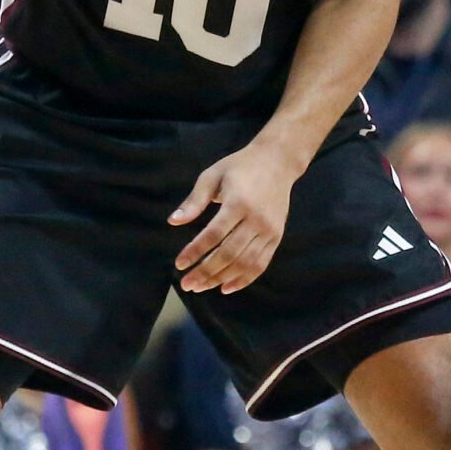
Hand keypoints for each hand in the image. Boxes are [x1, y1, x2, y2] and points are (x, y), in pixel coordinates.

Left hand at [170, 141, 302, 292]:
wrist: (277, 162)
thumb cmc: (240, 167)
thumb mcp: (212, 176)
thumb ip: (194, 201)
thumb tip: (173, 221)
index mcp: (238, 202)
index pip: (213, 234)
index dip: (195, 252)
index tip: (179, 264)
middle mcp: (256, 219)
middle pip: (229, 253)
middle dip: (206, 272)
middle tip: (187, 284)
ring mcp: (269, 230)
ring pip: (244, 263)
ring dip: (221, 278)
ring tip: (201, 286)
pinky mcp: (276, 236)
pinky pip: (260, 264)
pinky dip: (244, 279)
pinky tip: (226, 287)